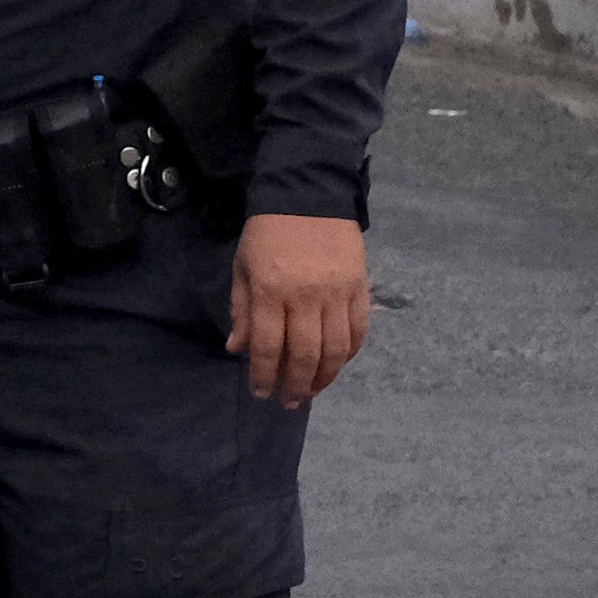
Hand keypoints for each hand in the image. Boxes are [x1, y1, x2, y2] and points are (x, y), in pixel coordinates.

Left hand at [229, 213, 370, 407]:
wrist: (308, 195)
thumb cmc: (267, 233)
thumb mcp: (242, 268)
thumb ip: (242, 310)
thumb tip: (237, 349)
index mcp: (270, 291)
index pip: (268, 346)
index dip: (265, 376)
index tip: (262, 393)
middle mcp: (306, 296)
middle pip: (305, 355)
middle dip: (296, 385)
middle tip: (289, 402)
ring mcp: (337, 293)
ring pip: (336, 349)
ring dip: (325, 378)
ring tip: (312, 391)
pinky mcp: (360, 287)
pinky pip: (358, 330)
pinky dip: (348, 354)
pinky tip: (336, 365)